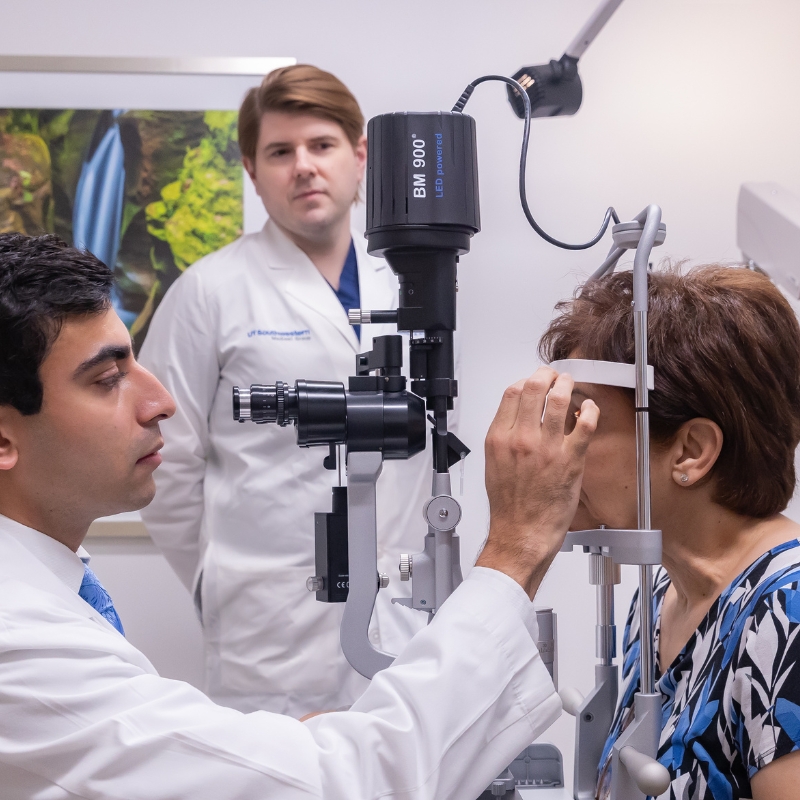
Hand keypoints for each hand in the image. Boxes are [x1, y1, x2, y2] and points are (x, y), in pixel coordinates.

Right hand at [476, 367, 598, 598]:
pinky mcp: (570, 460)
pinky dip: (590, 410)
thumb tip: (517, 417)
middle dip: (547, 375)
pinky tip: (589, 408)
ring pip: (559, 399)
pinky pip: (585, 424)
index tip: (534, 381)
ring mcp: (547, 448)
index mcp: (499, 439)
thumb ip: (505, 438)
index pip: (512, 392)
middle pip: (534, 388)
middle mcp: (521, 439)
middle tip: (555, 376)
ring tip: (571, 386)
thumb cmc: (509, 506)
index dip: (526, 380)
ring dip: (568, 386)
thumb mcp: (494, 464)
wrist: (521, 534)